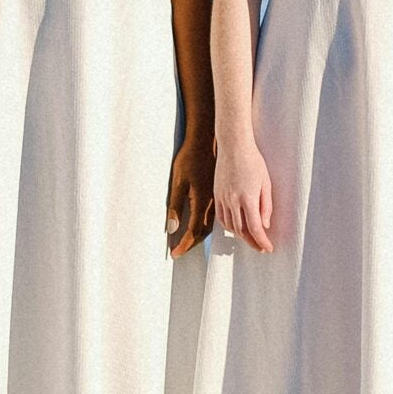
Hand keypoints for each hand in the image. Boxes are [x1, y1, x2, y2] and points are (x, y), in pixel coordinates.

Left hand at [167, 127, 215, 257]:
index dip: (184, 245)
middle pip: (204, 231)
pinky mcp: (220, 192)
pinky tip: (202, 225)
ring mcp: (219, 197)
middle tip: (181, 252)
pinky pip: (217, 214)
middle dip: (192, 243)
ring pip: (212, 224)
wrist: (207, 138)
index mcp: (201, 201)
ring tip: (189, 243)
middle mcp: (212, 203)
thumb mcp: (178, 181)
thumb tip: (172, 228)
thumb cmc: (190, 157)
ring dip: (201, 236)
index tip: (175, 254)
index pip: (193, 231)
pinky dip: (207, 224)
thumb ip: (175, 206)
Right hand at [212, 135, 273, 253]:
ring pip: (230, 226)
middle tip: (261, 247)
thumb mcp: (266, 183)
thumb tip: (265, 225)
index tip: (268, 248)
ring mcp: (222, 198)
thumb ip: (266, 206)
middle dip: (252, 242)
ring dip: (241, 236)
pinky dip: (229, 226)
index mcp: (247, 198)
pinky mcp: (216, 195)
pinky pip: (221, 217)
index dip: (262, 241)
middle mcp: (233, 201)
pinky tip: (236, 228)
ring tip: (251, 238)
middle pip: (241, 231)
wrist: (233, 146)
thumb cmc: (253, 161)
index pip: (255, 228)